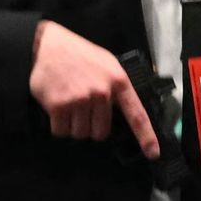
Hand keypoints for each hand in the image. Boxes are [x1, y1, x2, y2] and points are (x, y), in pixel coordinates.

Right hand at [28, 20, 159, 159]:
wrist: (47, 46)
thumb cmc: (80, 55)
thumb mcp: (108, 64)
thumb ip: (117, 87)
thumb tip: (124, 112)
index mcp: (119, 82)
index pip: (137, 115)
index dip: (146, 136)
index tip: (153, 153)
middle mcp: (102, 93)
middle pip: (101, 132)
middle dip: (92, 126)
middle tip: (84, 109)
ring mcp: (80, 100)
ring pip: (80, 134)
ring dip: (74, 125)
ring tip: (70, 104)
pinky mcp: (59, 106)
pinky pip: (61, 132)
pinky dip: (58, 125)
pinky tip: (57, 107)